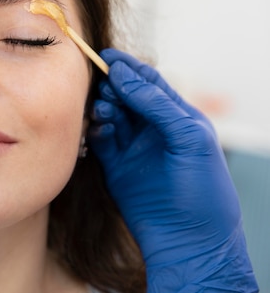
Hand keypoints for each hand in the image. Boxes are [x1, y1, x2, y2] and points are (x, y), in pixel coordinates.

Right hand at [89, 49, 257, 291]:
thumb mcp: (189, 138)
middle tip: (100, 86)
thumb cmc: (203, 190)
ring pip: (109, 114)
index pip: (147, 82)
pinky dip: (95, 130)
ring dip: (102, 107)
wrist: (188, 240)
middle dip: (110, 86)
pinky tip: (97, 130)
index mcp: (176, 116)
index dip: (127, 68)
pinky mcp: (114, 166)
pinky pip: (99, 139)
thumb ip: (156, 104)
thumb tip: (123, 75)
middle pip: (123, 94)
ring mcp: (131, 146)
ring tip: (103, 111)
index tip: (105, 57)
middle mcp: (151, 128)